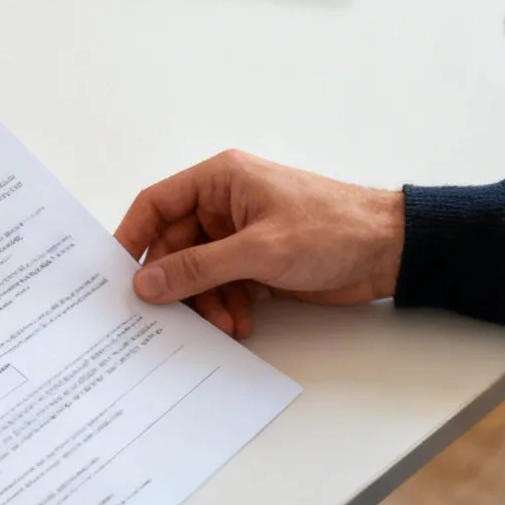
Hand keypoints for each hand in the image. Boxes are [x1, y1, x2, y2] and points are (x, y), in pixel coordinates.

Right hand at [113, 150, 407, 338]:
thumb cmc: (330, 230)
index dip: (132, 237)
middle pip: (175, 246)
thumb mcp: (258, 250)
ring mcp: (242, 234)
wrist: (390, 251)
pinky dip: (227, 306)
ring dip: (205, 301)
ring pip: (199, 272)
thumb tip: (146, 283)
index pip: (157, 204)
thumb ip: (198, 268)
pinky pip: (224, 286)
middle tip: (171, 318)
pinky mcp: (259, 262)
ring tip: (223, 324)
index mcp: (221, 180)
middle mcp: (225, 204)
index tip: (115, 276)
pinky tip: (241, 324)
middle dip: (176, 284)